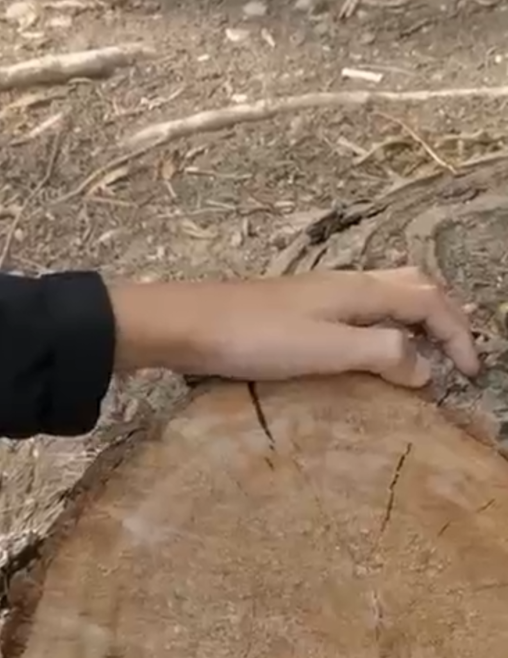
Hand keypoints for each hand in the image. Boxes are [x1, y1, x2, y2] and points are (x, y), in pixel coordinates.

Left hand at [108, 268, 479, 388]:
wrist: (187, 325)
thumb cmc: (254, 338)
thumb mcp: (325, 350)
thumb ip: (379, 355)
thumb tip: (424, 370)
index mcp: (363, 291)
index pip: (431, 303)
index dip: (457, 336)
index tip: (471, 374)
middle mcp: (348, 283)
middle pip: (416, 287)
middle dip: (446, 317)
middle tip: (461, 352)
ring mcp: (321, 293)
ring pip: (389, 292)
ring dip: (417, 316)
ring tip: (427, 346)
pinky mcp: (298, 309)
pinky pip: (362, 307)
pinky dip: (385, 323)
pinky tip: (369, 344)